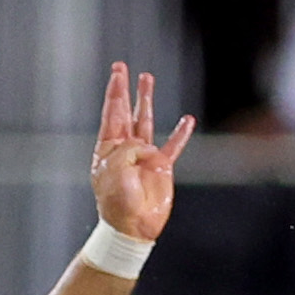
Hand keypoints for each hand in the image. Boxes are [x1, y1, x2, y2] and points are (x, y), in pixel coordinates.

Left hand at [91, 62, 192, 241]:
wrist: (132, 226)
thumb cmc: (118, 202)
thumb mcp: (116, 172)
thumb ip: (128, 151)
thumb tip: (146, 146)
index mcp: (108, 150)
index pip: (112, 115)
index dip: (114, 93)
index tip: (117, 73)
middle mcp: (125, 149)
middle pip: (125, 112)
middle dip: (124, 89)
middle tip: (122, 67)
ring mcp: (143, 156)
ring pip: (147, 121)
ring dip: (147, 100)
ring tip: (147, 79)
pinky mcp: (161, 167)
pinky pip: (172, 145)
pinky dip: (180, 133)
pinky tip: (187, 120)